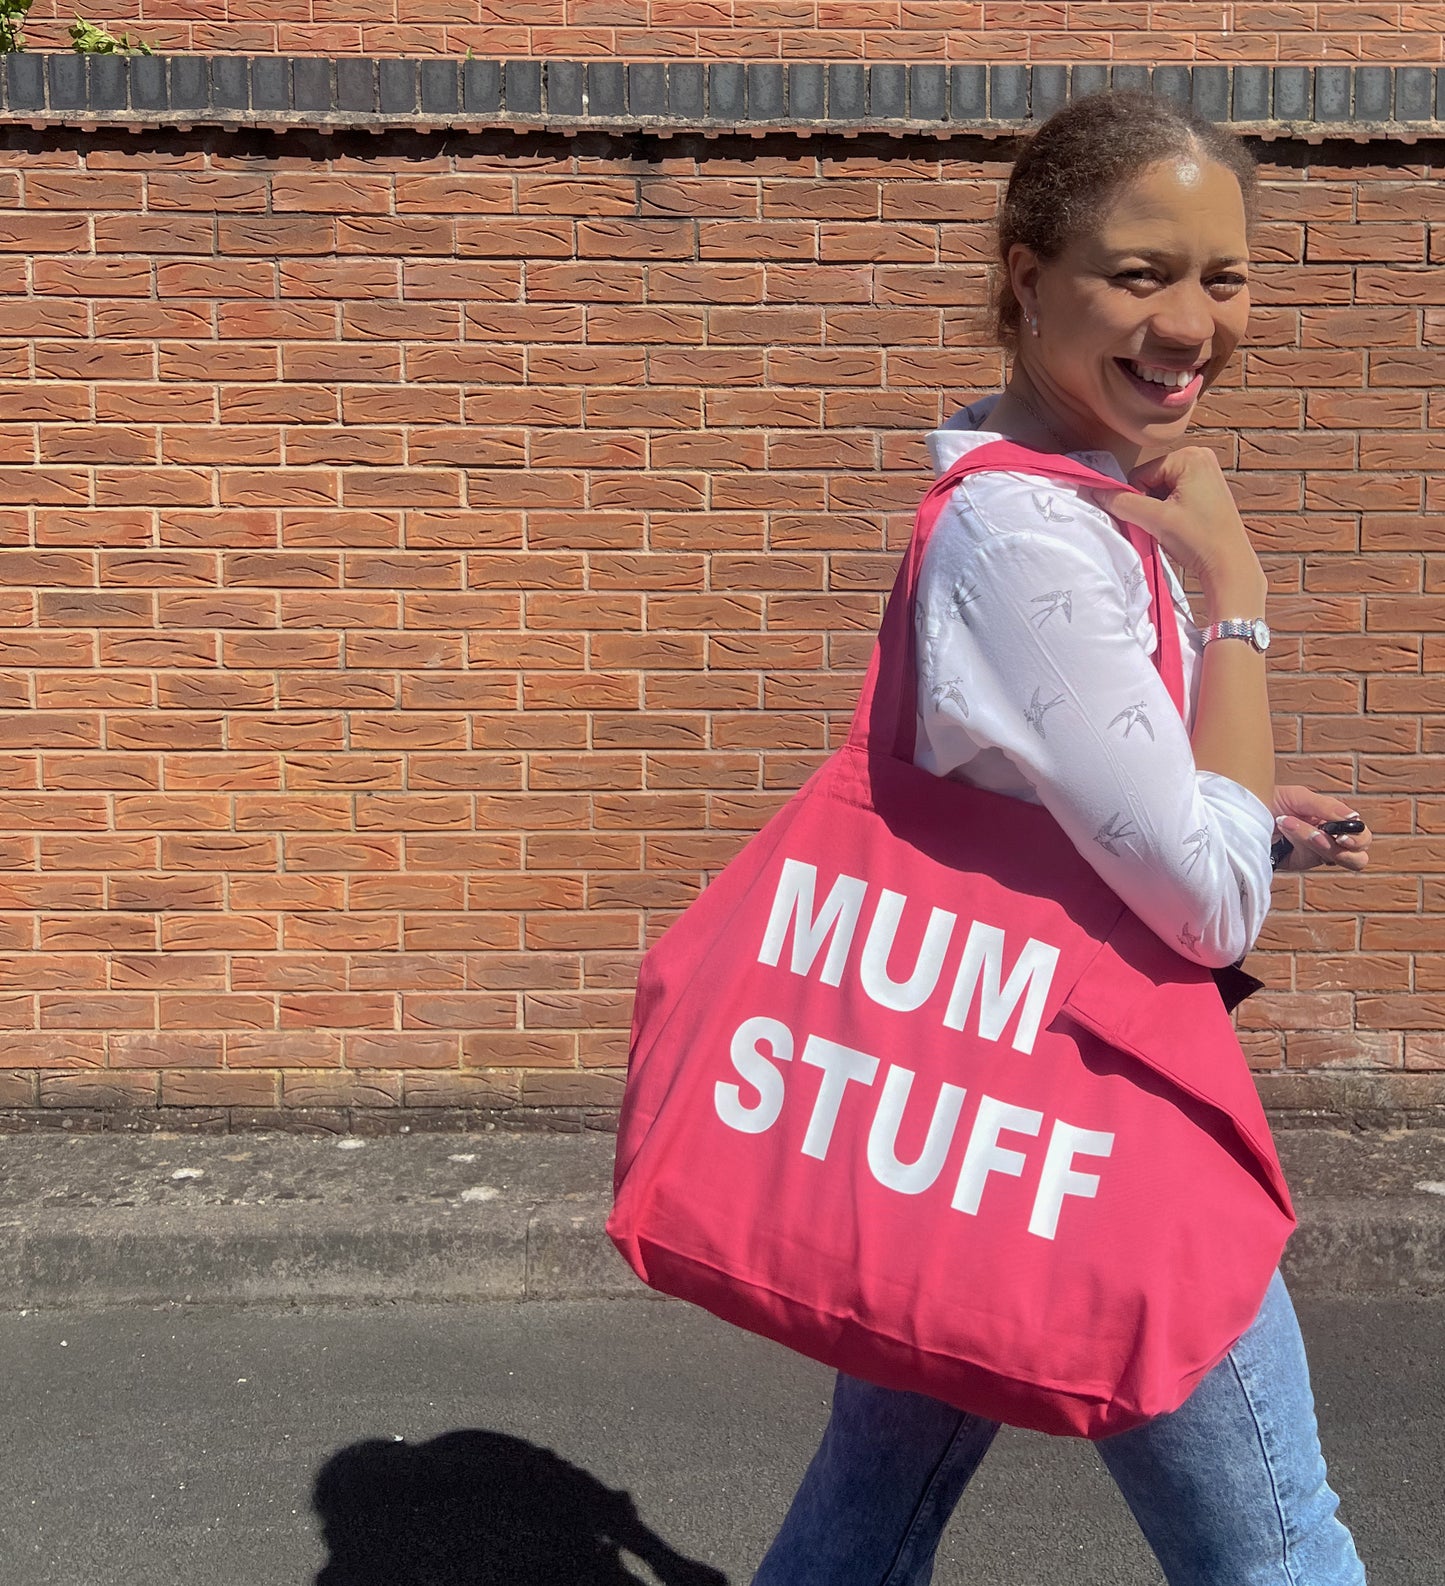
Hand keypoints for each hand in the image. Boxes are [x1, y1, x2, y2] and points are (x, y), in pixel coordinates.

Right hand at [1096, 447, 1263, 606]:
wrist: (1229, 565)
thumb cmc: (1198, 539)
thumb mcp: (1155, 519)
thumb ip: (1122, 502)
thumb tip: (1096, 491)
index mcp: (1190, 456)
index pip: (1140, 473)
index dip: (1136, 499)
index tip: (1149, 520)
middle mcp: (1200, 456)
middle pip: (1150, 479)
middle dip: (1148, 504)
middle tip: (1160, 525)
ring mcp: (1206, 472)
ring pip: (1160, 489)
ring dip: (1157, 509)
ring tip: (1172, 527)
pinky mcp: (1208, 488)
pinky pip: (1174, 495)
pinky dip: (1169, 511)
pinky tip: (1180, 526)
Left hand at [1271, 784, 1371, 873]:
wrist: (1239, 808)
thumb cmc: (1270, 800)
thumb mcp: (1299, 797)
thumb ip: (1328, 807)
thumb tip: (1354, 819)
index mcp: (1334, 823)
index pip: (1361, 837)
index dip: (1358, 838)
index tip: (1342, 833)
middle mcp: (1328, 841)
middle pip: (1357, 858)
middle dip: (1346, 848)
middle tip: (1333, 837)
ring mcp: (1312, 855)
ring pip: (1332, 858)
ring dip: (1315, 840)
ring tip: (1290, 822)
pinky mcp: (1295, 864)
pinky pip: (1307, 859)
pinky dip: (1298, 840)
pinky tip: (1283, 826)